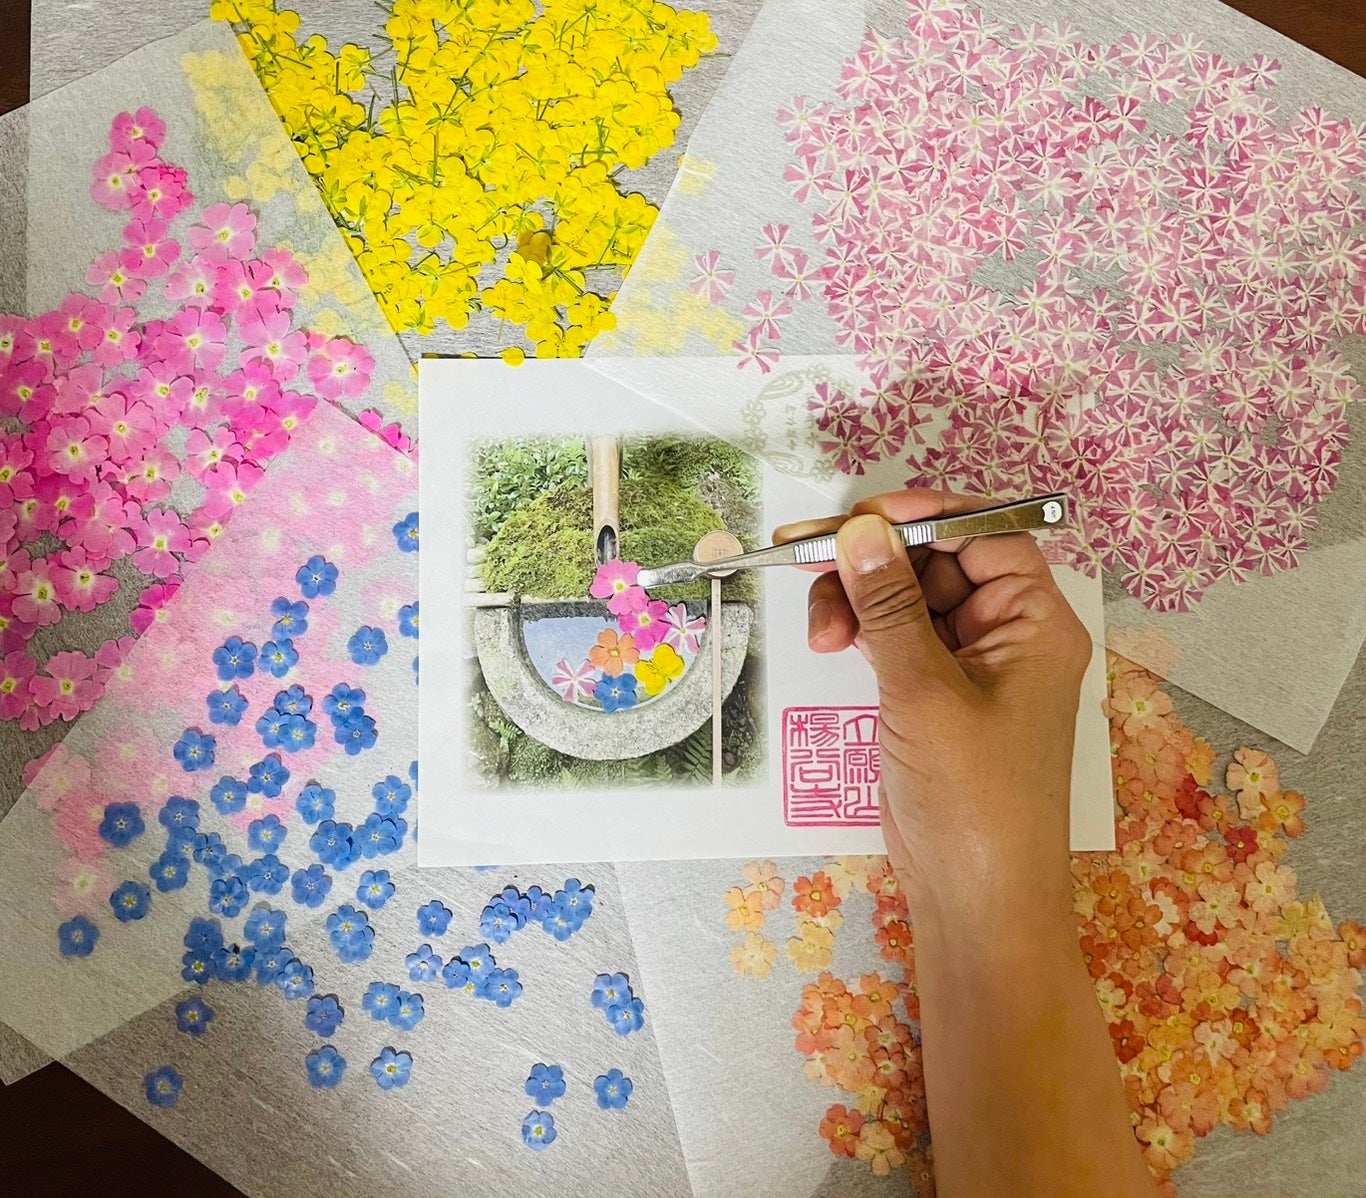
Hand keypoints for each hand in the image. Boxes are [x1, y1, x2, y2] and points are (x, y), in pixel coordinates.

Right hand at [775, 488, 1092, 923]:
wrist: (975, 899)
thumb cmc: (972, 795)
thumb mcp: (924, 692)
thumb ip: (888, 607)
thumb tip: (860, 529)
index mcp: (1035, 622)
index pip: (988, 535)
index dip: (928, 516)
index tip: (864, 515)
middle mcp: (1006, 634)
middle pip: (938, 563)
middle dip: (876, 561)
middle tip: (810, 562)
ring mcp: (967, 667)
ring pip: (906, 599)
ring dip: (858, 600)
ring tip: (820, 632)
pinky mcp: (931, 696)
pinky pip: (894, 638)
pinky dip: (860, 632)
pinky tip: (830, 643)